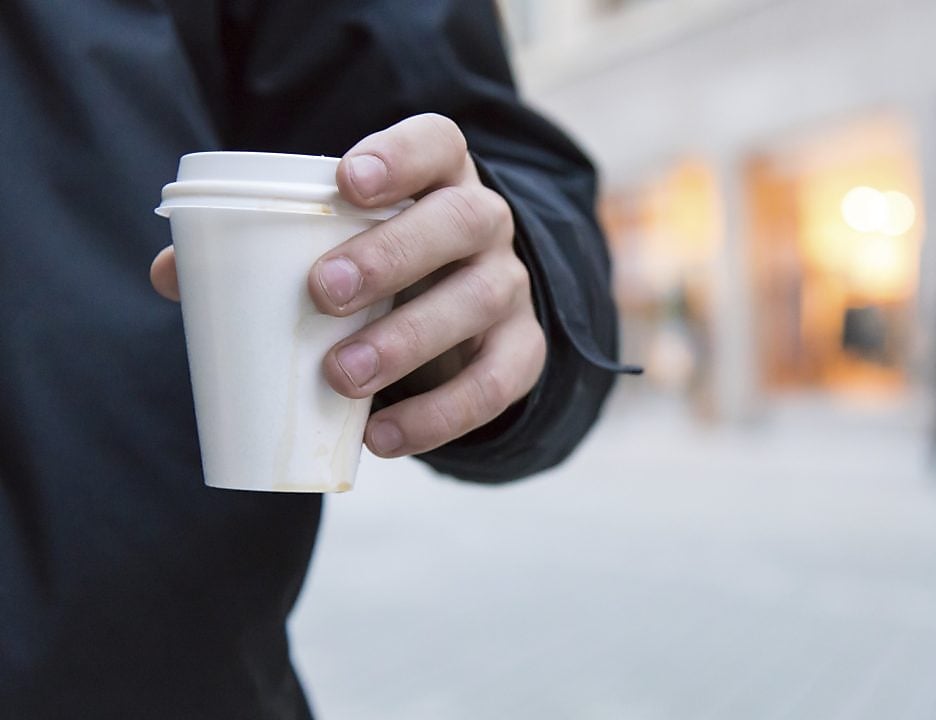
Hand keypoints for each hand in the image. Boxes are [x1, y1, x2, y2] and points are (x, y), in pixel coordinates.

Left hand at [151, 114, 546, 457]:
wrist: (457, 325)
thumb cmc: (377, 268)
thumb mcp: (335, 246)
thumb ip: (260, 252)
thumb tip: (172, 273)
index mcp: (437, 178)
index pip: (437, 144)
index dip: (399, 155)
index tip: (347, 182)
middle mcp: (485, 223)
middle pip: (462, 220)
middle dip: (394, 253)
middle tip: (323, 291)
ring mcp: (509, 286)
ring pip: (481, 299)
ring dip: (409, 338)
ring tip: (342, 376)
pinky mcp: (522, 352)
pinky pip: (497, 382)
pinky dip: (441, 415)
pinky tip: (383, 436)